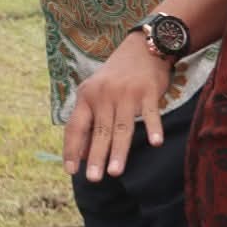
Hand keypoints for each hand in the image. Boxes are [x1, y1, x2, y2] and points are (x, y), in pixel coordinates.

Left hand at [62, 31, 171, 180]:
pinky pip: (150, 114)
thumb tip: (83, 155)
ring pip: (122, 127)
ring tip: (115, 171)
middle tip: (93, 179)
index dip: (72, 149)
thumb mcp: (97, 94)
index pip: (75, 126)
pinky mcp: (148, 91)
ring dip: (119, 151)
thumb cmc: (117, 77)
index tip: (71, 171)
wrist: (142, 48)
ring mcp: (126, 93)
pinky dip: (153, 128)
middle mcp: (103, 95)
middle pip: (100, 131)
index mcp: (86, 96)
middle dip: (96, 156)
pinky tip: (155, 143)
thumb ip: (90, 121)